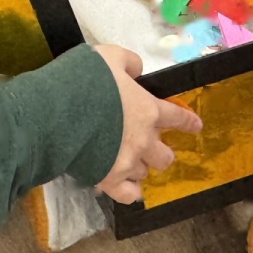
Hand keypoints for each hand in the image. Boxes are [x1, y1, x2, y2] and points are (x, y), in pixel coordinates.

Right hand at [93, 45, 202, 203]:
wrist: (56, 111)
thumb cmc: (84, 81)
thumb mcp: (109, 56)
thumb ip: (129, 63)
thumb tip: (137, 71)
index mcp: (148, 110)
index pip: (177, 118)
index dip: (188, 122)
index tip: (195, 127)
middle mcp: (143, 140)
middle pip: (164, 156)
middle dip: (160, 152)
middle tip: (147, 146)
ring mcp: (126, 163)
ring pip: (144, 173)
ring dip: (138, 166)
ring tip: (125, 161)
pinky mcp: (108, 180)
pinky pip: (128, 195)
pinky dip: (129, 192)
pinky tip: (127, 188)